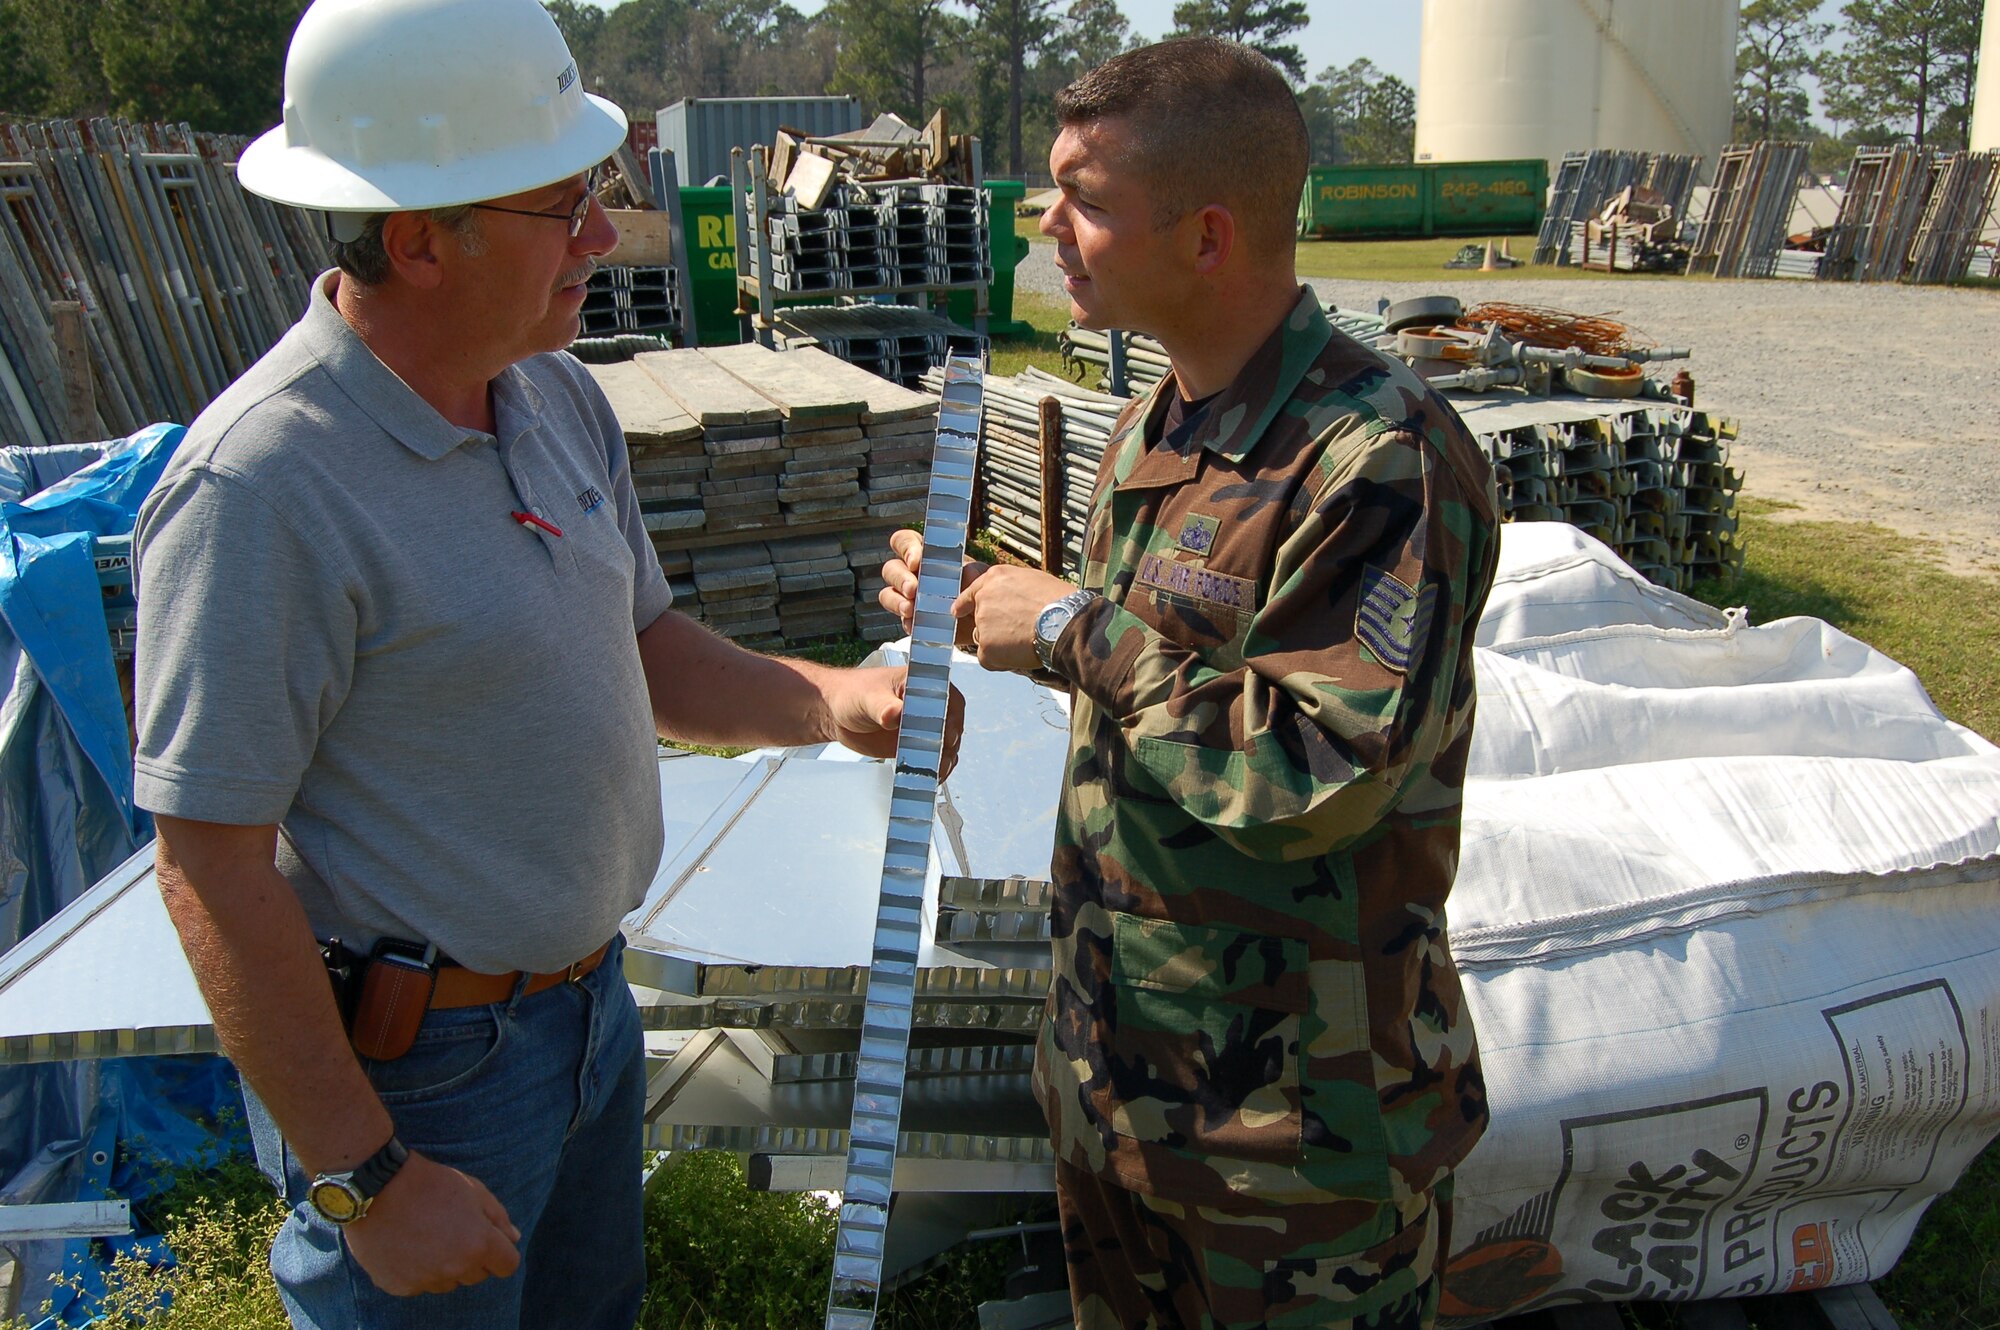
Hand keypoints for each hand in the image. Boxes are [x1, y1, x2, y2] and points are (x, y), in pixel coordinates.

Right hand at [343, 1150, 519, 1295]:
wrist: (379, 1187)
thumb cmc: (431, 1184)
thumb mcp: (474, 1190)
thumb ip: (498, 1217)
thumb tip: (513, 1239)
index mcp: (479, 1245)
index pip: (507, 1265)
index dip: (501, 1252)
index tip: (488, 1241)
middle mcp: (454, 1268)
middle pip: (476, 1275)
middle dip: (472, 1257)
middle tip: (452, 1231)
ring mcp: (425, 1279)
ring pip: (447, 1282)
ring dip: (444, 1267)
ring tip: (426, 1236)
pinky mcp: (399, 1286)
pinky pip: (418, 1285)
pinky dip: (416, 1271)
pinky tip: (406, 1246)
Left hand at [821, 664, 966, 780]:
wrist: (837, 713)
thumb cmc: (853, 695)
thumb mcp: (867, 698)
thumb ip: (882, 706)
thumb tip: (894, 714)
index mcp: (922, 682)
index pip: (946, 698)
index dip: (949, 716)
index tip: (943, 733)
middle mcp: (930, 703)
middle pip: (951, 724)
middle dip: (947, 742)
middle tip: (937, 758)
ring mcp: (926, 725)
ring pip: (947, 744)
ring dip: (944, 759)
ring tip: (935, 772)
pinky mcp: (918, 745)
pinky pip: (934, 758)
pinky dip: (935, 769)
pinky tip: (930, 777)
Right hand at [879, 529, 987, 642]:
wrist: (986, 622)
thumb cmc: (980, 592)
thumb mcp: (982, 577)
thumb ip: (973, 571)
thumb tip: (964, 571)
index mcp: (927, 556)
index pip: (904, 541)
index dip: (906, 548)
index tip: (915, 561)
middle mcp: (913, 574)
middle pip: (891, 569)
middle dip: (900, 579)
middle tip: (913, 590)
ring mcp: (909, 598)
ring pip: (887, 594)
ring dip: (896, 601)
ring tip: (911, 610)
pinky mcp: (912, 620)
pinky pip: (900, 620)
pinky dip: (907, 622)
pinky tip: (918, 624)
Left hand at [954, 564, 1078, 672]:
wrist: (1063, 622)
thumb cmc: (1058, 602)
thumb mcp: (1032, 580)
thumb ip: (1011, 589)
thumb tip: (1009, 601)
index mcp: (995, 578)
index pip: (971, 592)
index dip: (964, 604)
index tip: (958, 611)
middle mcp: (983, 599)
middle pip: (980, 620)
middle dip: (995, 628)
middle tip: (1020, 632)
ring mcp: (982, 623)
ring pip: (984, 639)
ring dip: (998, 645)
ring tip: (1024, 642)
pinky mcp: (986, 647)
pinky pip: (988, 659)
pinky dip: (1001, 661)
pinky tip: (1021, 654)